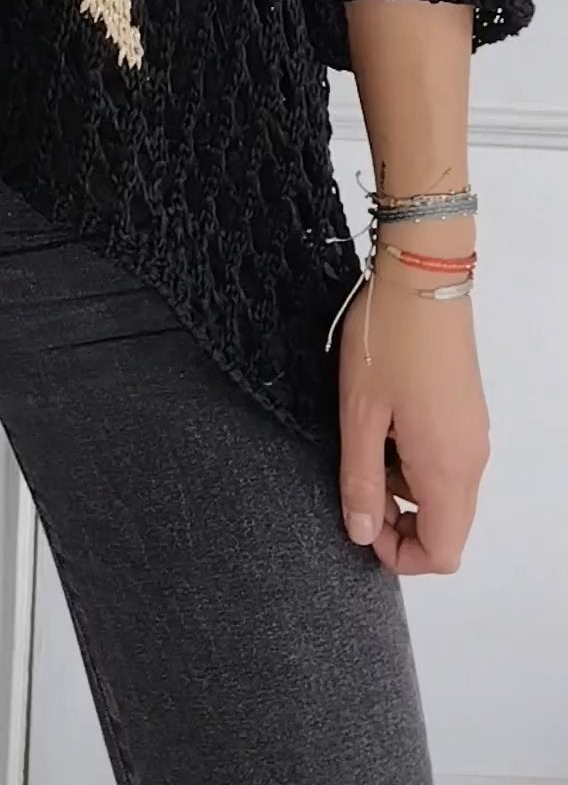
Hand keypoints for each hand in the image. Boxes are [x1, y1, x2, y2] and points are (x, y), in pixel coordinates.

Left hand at [337, 264, 489, 573]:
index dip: (399, 554)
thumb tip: (362, 533)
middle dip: (398, 519)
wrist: (422, 275)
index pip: (442, 553)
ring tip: (366, 435)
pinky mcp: (467, 409)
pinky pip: (445, 457)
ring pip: (443, 490)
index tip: (361, 524)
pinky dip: (413, 455)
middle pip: (446, 525)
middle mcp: (471, 458)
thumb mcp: (359, 415)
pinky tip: (383, 416)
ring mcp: (473, 432)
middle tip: (356, 481)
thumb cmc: (388, 339)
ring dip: (402, 482)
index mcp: (447, 468)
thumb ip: (361, 481)